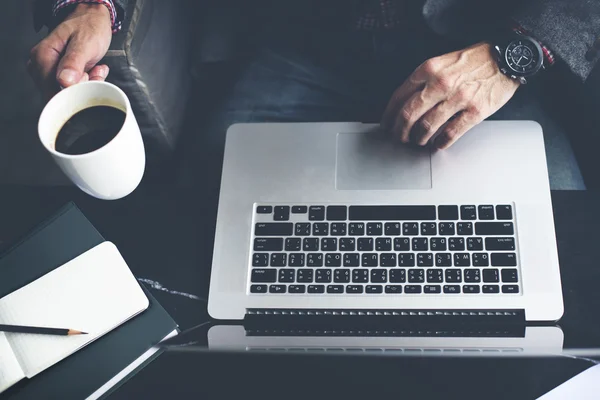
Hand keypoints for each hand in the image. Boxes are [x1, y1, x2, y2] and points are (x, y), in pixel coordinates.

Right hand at [28, 4, 112, 100]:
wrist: (94, 18)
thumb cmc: (89, 26)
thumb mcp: (84, 43)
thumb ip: (74, 62)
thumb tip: (64, 81)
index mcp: (43, 55)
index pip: (50, 88)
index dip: (71, 91)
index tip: (86, 80)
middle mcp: (41, 64)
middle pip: (58, 92)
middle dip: (81, 87)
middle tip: (93, 72)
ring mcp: (49, 70)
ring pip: (67, 92)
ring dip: (87, 84)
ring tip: (94, 69)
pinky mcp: (59, 74)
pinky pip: (73, 88)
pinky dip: (88, 82)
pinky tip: (93, 70)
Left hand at [381, 42, 519, 149]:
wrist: (507, 58)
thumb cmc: (475, 61)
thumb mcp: (443, 62)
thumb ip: (424, 80)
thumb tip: (405, 103)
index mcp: (429, 69)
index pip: (399, 96)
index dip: (389, 115)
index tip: (387, 124)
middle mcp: (440, 83)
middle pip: (409, 115)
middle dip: (400, 131)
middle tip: (399, 138)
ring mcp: (458, 98)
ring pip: (426, 127)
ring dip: (418, 139)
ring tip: (418, 141)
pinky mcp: (475, 111)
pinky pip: (450, 133)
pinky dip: (440, 142)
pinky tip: (438, 144)